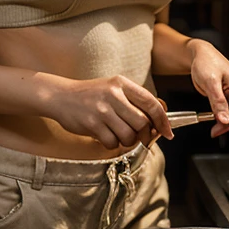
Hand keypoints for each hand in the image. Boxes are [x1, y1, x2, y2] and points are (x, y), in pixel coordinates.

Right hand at [49, 75, 173, 150]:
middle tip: (139, 138)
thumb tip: (161, 117)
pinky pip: (112, 142)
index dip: (163, 120)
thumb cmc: (90, 95)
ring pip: (129, 135)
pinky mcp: (92, 123)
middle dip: (144, 135)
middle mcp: (113, 94)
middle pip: (142, 123)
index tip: (167, 132)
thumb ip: (134, 100)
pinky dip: (112, 144)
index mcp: (122, 83)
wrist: (60, 96)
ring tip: (118, 134)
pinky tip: (105, 135)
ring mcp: (102, 109)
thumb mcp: (113, 89)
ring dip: (127, 141)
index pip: (151, 103)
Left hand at [187, 40, 228, 141]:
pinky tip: (217, 124)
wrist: (200, 56)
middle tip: (215, 132)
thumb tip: (224, 120)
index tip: (219, 130)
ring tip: (215, 130)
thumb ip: (218, 102)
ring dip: (227, 125)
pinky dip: (224, 120)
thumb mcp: (211, 82)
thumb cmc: (207, 62)